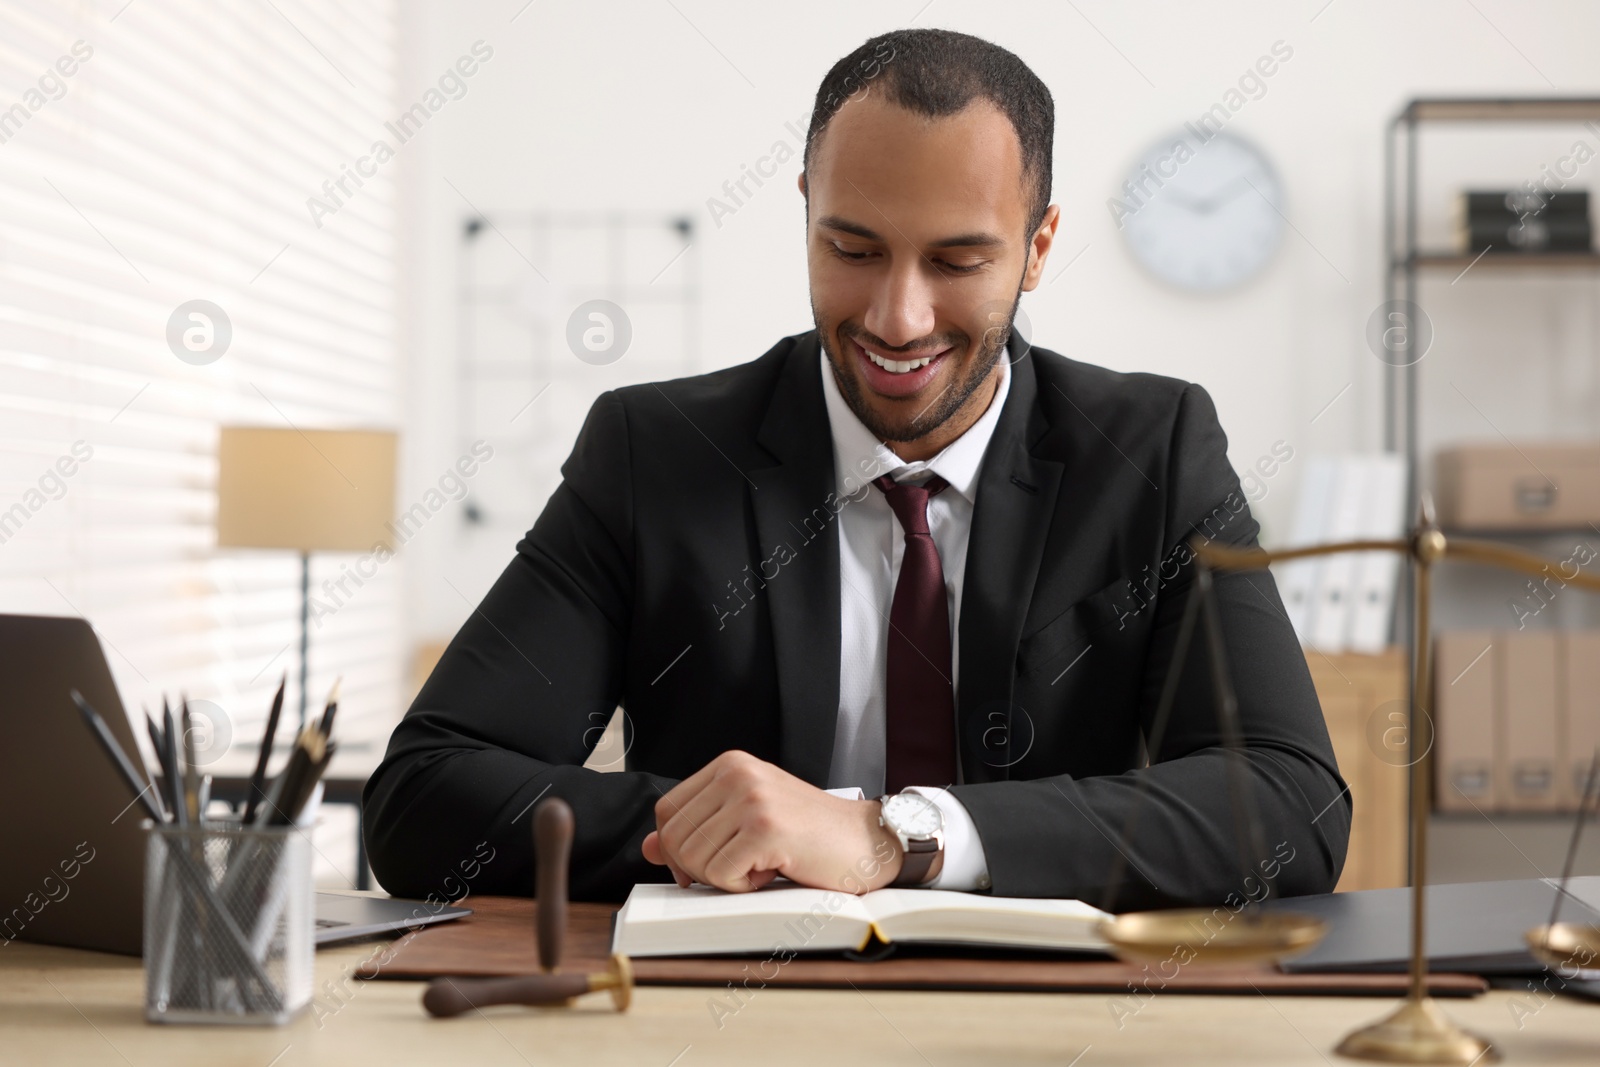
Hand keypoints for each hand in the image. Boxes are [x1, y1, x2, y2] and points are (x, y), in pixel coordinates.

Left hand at [641, 751, 902, 893]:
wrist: (867, 841)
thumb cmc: (810, 835)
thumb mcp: (746, 823)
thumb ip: (698, 830)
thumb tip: (648, 847)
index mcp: (730, 765)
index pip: (667, 811)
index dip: (675, 848)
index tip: (701, 866)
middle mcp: (737, 773)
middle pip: (674, 838)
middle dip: (699, 868)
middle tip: (742, 866)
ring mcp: (751, 798)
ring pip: (694, 859)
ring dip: (724, 877)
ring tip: (761, 863)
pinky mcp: (765, 828)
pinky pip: (720, 874)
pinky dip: (742, 886)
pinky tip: (772, 870)